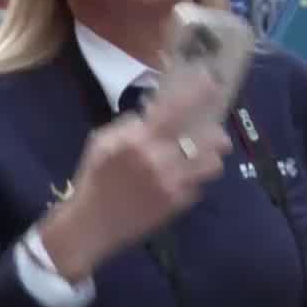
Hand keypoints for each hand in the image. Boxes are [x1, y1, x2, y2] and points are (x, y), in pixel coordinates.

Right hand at [38, 74, 233, 281]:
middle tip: (213, 131)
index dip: (199, 93)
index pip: (178, 110)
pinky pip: (200, 185)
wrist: (91, 225)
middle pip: (210, 139)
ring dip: (210, 158)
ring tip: (201, 157)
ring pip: (213, 164)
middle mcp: (161, 161)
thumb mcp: (103, 142)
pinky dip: (194, 180)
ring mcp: (174, 185)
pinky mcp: (179, 205)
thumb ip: (132, 124)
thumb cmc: (95, 178)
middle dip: (216, 133)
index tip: (212, 82)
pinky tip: (181, 180)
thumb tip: (157, 109)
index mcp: (140, 141)